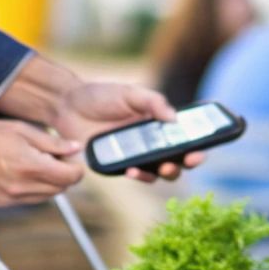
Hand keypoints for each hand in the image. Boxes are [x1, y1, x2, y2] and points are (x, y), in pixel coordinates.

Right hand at [0, 118, 84, 206]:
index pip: (70, 177)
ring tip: (38, 165)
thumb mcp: (21, 130)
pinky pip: (27, 201)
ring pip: (45, 197)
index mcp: (31, 167)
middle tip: (57, 159)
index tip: (73, 158)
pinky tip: (22, 174)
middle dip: (64, 175)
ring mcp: (10, 199)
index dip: (77, 168)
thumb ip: (52, 143)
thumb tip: (76, 148)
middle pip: (60, 189)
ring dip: (49, 184)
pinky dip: (32, 190)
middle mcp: (22, 188)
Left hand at [49, 82, 205, 182]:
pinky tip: (133, 171)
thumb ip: (153, 102)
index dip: (197, 146)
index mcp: (158, 123)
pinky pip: (135, 176)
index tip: (201, 149)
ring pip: (159, 172)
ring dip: (165, 172)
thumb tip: (175, 118)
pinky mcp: (118, 167)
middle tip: (186, 160)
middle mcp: (151, 142)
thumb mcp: (129, 93)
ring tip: (163, 167)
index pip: (185, 138)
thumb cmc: (100, 96)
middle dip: (186, 163)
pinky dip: (139, 176)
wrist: (67, 106)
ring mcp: (135, 156)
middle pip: (177, 159)